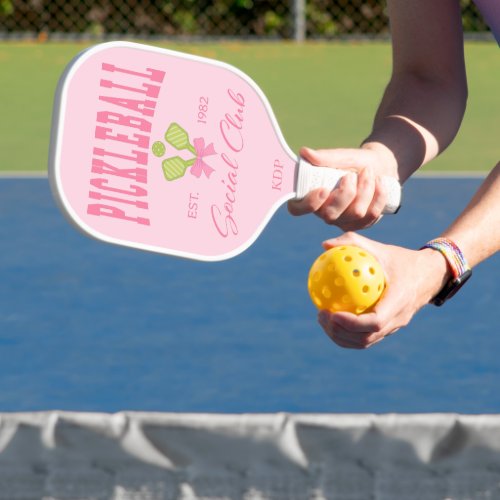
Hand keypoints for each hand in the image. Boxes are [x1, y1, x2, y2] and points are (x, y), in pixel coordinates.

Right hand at [288, 145, 397, 230]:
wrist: (379, 167)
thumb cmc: (353, 162)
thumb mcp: (341, 156)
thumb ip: (324, 157)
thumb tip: (304, 152)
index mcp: (311, 196)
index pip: (298, 209)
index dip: (308, 204)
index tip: (323, 189)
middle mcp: (324, 212)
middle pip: (330, 215)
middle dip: (346, 193)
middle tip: (351, 174)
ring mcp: (343, 221)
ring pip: (355, 213)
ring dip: (365, 189)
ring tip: (368, 172)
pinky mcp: (361, 224)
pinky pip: (371, 215)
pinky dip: (378, 195)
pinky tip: (379, 182)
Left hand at [316, 232, 449, 348]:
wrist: (429, 275)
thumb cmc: (401, 259)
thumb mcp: (380, 248)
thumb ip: (353, 243)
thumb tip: (324, 245)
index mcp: (399, 301)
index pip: (375, 322)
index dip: (352, 323)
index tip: (332, 313)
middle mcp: (398, 319)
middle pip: (366, 338)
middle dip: (340, 332)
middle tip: (321, 315)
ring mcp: (394, 327)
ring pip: (365, 342)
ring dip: (341, 336)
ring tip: (322, 319)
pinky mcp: (389, 329)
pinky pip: (366, 337)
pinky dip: (347, 333)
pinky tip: (332, 318)